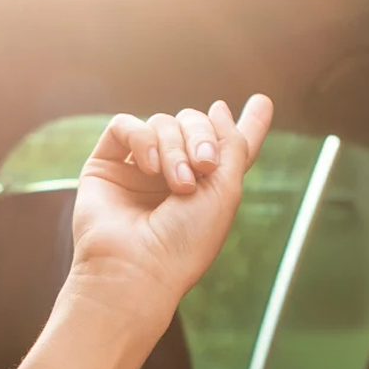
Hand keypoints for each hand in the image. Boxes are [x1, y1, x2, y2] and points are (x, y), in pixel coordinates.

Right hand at [67, 96, 274, 315]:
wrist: (137, 267)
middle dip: (202, 137)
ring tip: (176, 183)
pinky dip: (143, 139)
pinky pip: (125, 126)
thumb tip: (219, 107)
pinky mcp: (106, 165)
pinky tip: (150, 166)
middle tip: (205, 166)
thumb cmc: (186, 241)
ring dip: (175, 148)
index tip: (263, 102)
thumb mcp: (226, 191)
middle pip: (194, 124)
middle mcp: (172, 174)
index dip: (248, 124)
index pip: (227, 147)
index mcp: (206, 186)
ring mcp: (138, 169)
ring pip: (162, 123)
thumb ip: (232, 144)